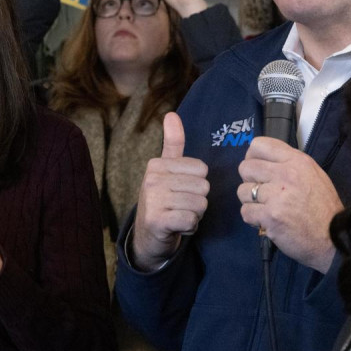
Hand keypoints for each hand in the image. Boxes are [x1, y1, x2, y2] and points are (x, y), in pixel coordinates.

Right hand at [131, 112, 209, 270]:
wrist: (147, 236)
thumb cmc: (162, 200)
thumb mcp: (166, 170)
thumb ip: (173, 143)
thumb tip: (171, 114)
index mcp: (157, 164)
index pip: (202, 170)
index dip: (198, 184)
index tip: (181, 191)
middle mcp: (152, 179)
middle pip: (203, 187)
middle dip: (198, 202)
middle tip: (180, 207)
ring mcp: (153, 200)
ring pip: (200, 205)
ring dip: (194, 215)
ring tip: (178, 216)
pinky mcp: (157, 220)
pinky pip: (191, 220)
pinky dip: (189, 227)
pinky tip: (177, 227)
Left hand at [237, 137, 342, 272]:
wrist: (334, 238)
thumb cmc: (323, 208)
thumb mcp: (313, 175)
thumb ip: (289, 164)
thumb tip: (262, 160)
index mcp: (297, 161)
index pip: (258, 145)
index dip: (252, 157)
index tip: (257, 169)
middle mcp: (286, 174)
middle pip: (245, 167)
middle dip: (249, 181)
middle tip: (262, 193)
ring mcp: (277, 196)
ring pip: (242, 191)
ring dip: (250, 202)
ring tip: (266, 208)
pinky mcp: (270, 216)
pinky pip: (245, 212)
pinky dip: (253, 218)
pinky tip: (266, 220)